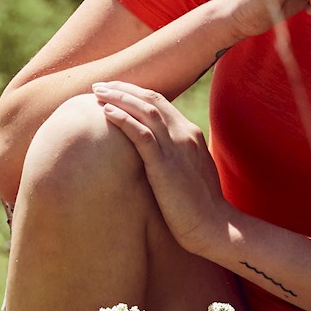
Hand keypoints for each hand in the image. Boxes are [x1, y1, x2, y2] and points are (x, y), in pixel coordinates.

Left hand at [91, 81, 232, 257]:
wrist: (213, 226)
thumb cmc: (199, 205)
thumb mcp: (189, 170)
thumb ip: (174, 155)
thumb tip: (153, 153)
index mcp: (190, 133)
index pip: (160, 101)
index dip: (135, 92)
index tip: (115, 89)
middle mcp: (184, 134)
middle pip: (151, 98)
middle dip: (123, 88)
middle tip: (99, 85)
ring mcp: (176, 148)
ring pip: (145, 110)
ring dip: (119, 98)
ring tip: (97, 92)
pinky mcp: (165, 165)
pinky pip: (141, 134)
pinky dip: (123, 120)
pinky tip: (106, 112)